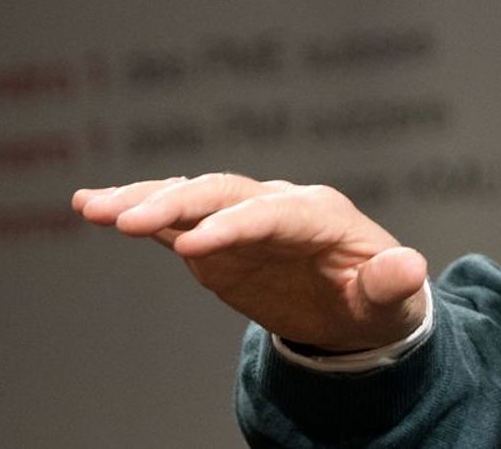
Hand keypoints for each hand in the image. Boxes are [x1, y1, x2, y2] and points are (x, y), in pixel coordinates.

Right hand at [71, 174, 428, 351]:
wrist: (357, 306)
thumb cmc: (378, 303)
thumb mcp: (391, 302)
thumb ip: (393, 285)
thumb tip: (410, 268)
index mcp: (321, 216)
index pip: (273, 213)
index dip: (234, 226)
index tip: (193, 247)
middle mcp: (276, 205)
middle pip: (223, 193)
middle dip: (176, 203)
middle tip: (126, 221)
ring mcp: (242, 217)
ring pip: (190, 197)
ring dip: (144, 198)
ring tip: (92, 205)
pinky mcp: (215, 237)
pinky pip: (173, 219)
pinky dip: (135, 210)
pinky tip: (90, 204)